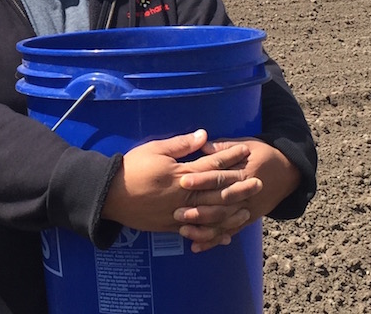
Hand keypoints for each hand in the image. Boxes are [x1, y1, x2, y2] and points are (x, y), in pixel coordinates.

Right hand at [101, 130, 261, 233]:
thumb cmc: (132, 168)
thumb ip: (181, 144)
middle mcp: (185, 195)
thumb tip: (204, 136)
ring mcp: (179, 213)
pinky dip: (213, 234)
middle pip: (219, 190)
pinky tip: (225, 235)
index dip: (230, 156)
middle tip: (259, 181)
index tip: (245, 151)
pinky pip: (197, 232)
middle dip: (240, 185)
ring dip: (232, 210)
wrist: (111, 195)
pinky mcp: (171, 226)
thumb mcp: (155, 149)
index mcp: (182, 174)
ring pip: (213, 214)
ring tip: (247, 207)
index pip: (212, 164)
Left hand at [174, 138, 299, 251]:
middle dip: (199, 209)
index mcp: (243, 172)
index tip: (183, 181)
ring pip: (224, 222)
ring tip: (183, 230)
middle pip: (220, 203)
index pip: (219, 177)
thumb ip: (223, 146)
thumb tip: (202, 145)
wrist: (289, 172)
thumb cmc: (262, 154)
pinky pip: (229, 232)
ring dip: (203, 228)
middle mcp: (245, 193)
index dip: (201, 180)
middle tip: (177, 212)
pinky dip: (213, 240)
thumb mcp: (246, 144)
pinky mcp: (247, 220)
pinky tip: (196, 246)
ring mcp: (247, 209)